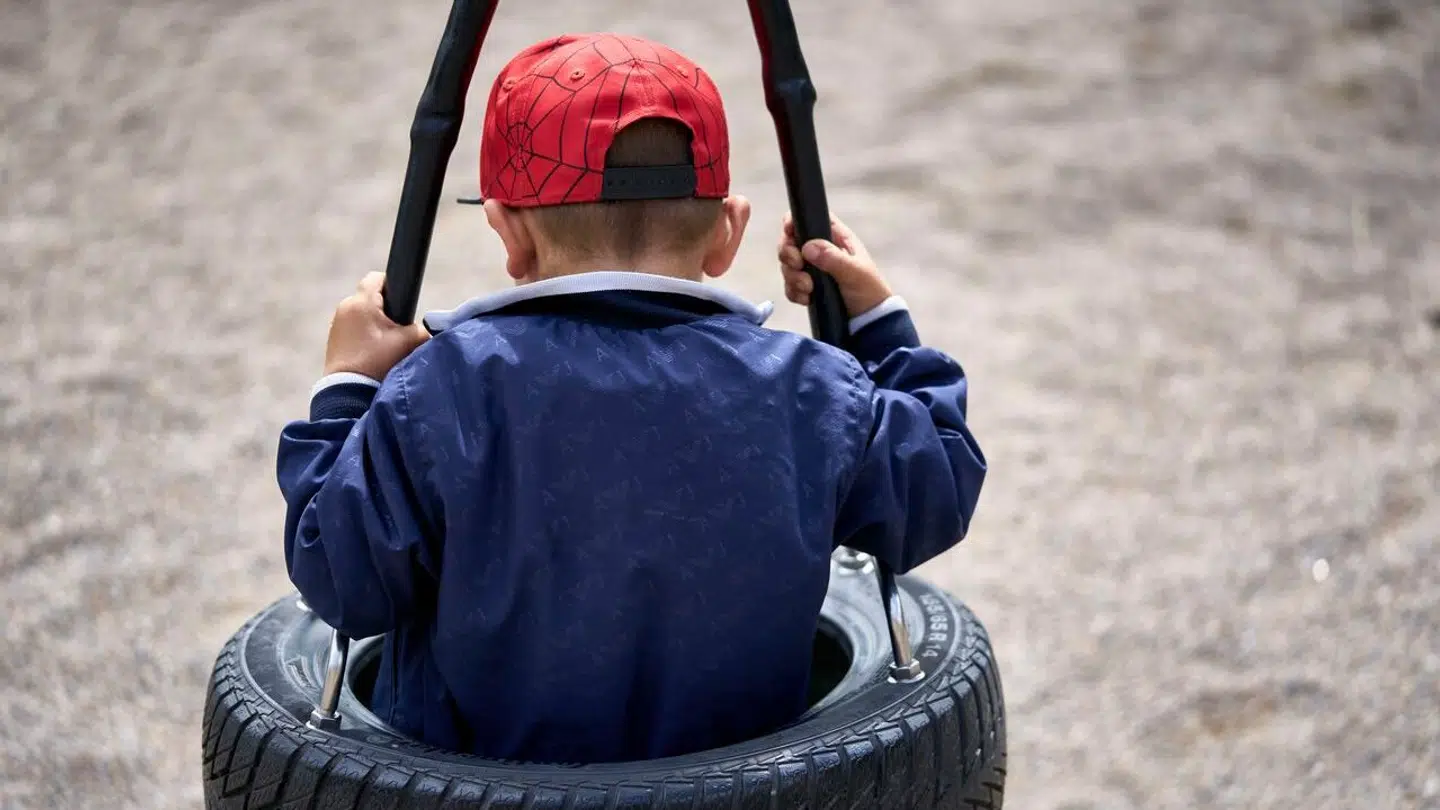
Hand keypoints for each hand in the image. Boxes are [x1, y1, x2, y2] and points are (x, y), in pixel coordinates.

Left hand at [323, 272, 430, 378]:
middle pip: (371, 297)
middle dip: (386, 309)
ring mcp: (336, 323)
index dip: (394, 285)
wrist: (349, 391)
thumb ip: (422, 329)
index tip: (403, 302)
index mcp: (362, 302)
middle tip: (398, 329)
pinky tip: (372, 352)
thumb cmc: (377, 362)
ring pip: (362, 314)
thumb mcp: (408, 343)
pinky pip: (353, 327)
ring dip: (374, 324)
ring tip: (384, 344)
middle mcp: (345, 307)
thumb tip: (427, 328)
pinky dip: (363, 335)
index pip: (378, 277)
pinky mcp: (333, 338)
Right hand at [777, 213, 892, 317]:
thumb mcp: (854, 272)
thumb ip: (833, 258)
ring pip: (787, 266)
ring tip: (809, 289)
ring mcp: (812, 270)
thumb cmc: (869, 290)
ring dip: (792, 277)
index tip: (789, 233)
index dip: (794, 222)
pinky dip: (794, 292)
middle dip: (788, 255)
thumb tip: (807, 247)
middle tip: (798, 266)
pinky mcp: (807, 288)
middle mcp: (821, 250)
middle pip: (790, 242)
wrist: (869, 320)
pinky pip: (789, 286)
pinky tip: (807, 299)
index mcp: (835, 238)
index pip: (809, 219)